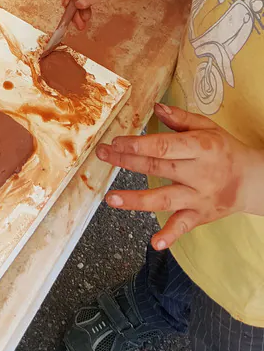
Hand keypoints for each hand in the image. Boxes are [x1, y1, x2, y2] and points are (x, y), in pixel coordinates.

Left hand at [96, 103, 263, 250]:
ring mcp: (198, 196)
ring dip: (136, 200)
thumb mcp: (208, 128)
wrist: (254, 180)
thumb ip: (181, 119)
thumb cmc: (224, 150)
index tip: (116, 142)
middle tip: (102, 155)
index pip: (165, 146)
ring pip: (164, 199)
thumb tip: (156, 107)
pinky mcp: (199, 215)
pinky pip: (183, 226)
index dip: (139, 144)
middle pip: (157, 168)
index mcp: (201, 148)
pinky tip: (155, 243)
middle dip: (127, 161)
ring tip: (111, 199)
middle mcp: (198, 173)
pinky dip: (170, 236)